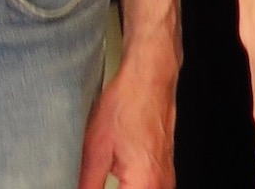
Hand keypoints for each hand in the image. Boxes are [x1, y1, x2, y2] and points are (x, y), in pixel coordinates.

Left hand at [77, 47, 177, 188]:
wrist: (149, 76)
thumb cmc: (128, 103)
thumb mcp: (95, 149)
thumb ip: (87, 186)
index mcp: (144, 183)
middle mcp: (161, 184)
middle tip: (95, 186)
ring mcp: (166, 178)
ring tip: (102, 184)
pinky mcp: (165, 170)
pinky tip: (118, 186)